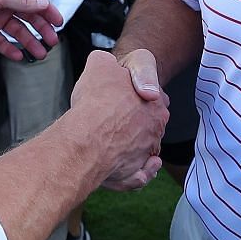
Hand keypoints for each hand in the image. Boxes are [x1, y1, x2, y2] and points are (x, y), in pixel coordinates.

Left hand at [0, 0, 61, 60]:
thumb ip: (22, 1)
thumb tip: (42, 4)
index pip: (35, 0)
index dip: (48, 10)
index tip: (58, 21)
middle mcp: (4, 3)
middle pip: (29, 17)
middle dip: (42, 29)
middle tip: (52, 41)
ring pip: (17, 31)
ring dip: (29, 41)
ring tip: (39, 53)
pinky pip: (2, 41)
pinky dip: (11, 48)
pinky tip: (19, 55)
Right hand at [67, 49, 167, 189]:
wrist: (84, 138)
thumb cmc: (95, 101)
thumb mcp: (101, 64)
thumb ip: (110, 62)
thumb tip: (113, 67)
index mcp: (156, 103)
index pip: (154, 99)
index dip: (135, 97)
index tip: (119, 98)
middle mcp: (155, 130)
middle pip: (149, 128)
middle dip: (135, 127)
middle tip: (112, 123)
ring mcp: (145, 154)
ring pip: (142, 153)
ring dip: (133, 150)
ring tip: (111, 144)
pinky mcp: (132, 176)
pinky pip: (136, 176)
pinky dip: (134, 174)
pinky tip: (125, 166)